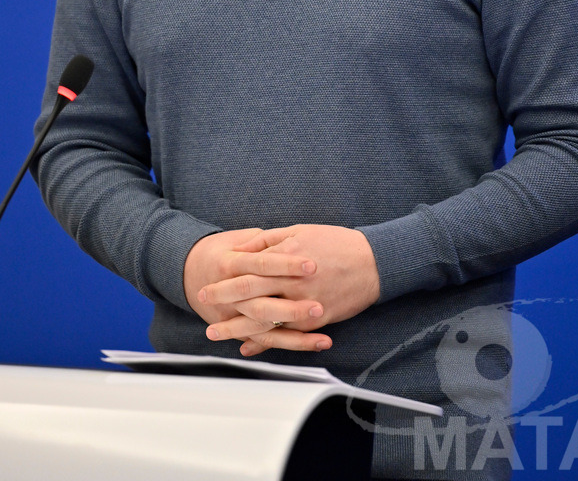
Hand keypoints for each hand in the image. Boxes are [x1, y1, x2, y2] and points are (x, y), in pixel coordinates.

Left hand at [199, 224, 379, 354]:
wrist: (374, 262)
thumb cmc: (337, 242)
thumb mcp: (301, 230)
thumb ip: (269, 240)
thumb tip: (243, 248)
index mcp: (288, 255)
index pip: (249, 269)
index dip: (225, 279)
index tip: (207, 286)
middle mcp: (293, 280)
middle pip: (250, 293)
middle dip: (223, 301)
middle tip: (202, 306)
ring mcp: (305, 301)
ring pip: (264, 318)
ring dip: (237, 327)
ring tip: (216, 333)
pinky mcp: (317, 318)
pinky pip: (287, 334)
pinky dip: (267, 342)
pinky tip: (249, 346)